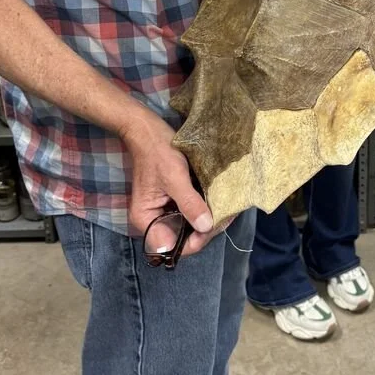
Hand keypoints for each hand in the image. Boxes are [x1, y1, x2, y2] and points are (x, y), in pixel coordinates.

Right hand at [120, 104, 217, 258]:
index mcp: (146, 220)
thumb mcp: (174, 177)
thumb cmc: (157, 151)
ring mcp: (163, 211)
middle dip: (206, 229)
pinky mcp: (173, 200)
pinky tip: (220, 202)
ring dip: (208, 219)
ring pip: (189, 225)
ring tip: (228, 209)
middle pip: (183, 237)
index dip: (195, 240)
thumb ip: (189, 203)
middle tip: (228, 215)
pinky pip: (190, 211)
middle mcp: (153, 220)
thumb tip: (206, 227)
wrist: (148, 129)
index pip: (172, 246)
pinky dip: (205, 208)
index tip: (215, 225)